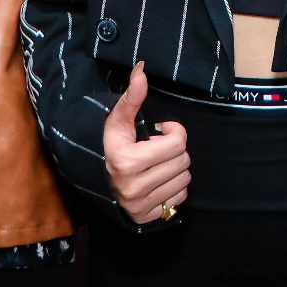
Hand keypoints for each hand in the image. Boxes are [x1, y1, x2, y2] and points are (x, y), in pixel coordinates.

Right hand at [102, 61, 190, 223]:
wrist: (101, 181)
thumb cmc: (114, 145)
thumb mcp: (119, 121)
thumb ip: (132, 96)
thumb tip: (141, 69)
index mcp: (126, 161)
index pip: (178, 143)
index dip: (173, 132)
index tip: (160, 131)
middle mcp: (132, 187)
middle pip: (183, 161)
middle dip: (174, 151)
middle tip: (157, 149)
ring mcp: (140, 206)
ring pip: (184, 179)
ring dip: (175, 168)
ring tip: (157, 164)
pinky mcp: (148, 217)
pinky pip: (181, 198)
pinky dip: (175, 187)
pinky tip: (159, 181)